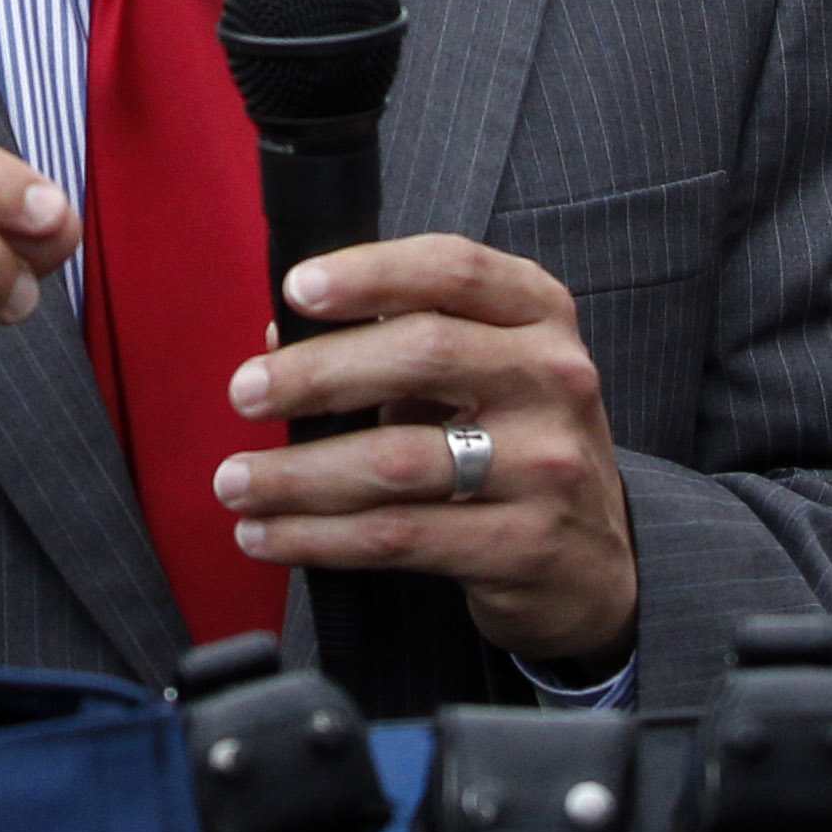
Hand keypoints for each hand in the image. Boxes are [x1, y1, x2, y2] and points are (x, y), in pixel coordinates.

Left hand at [215, 235, 637, 670]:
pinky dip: (318, 537)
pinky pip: (399, 535)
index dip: (371, 272)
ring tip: (233, 483)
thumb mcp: (478, 373)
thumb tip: (278, 338)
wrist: (598, 563)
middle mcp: (554, 379)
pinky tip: (267, 535)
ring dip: (298, 473)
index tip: (296, 288)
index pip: (453, 269)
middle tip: (243, 394)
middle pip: (422, 353)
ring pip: (398, 459)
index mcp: (538, 315)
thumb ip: (391, 342)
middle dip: (317, 373)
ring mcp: (547, 465)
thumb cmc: (513, 441)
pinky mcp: (524, 545)